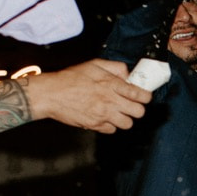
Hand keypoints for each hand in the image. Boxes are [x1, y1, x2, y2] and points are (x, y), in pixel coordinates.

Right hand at [24, 59, 147, 132]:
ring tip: (117, 111)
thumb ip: (115, 68)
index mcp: (111, 84)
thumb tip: (129, 75)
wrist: (50, 94)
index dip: (146, 96)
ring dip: (125, 118)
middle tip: (131, 104)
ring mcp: (103, 115)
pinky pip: (112, 130)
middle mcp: (109, 101)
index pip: (140, 95)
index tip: (143, 96)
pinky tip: (104, 117)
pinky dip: (111, 125)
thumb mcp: (94, 64)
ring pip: (127, 124)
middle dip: (137, 108)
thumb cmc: (70, 78)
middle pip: (139, 112)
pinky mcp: (95, 125)